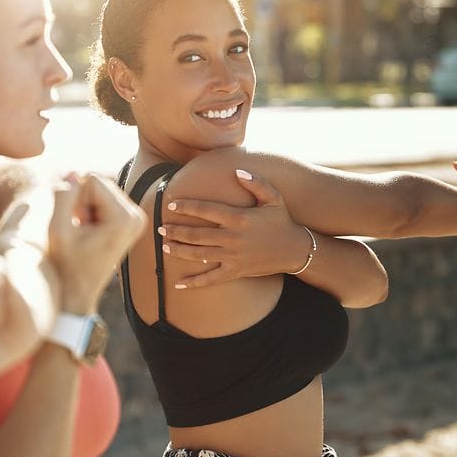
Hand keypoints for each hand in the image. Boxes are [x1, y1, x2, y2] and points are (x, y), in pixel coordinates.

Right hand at [48, 173, 146, 313]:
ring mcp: (136, 218)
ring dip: (84, 206)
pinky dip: (90, 211)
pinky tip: (88, 232)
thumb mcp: (57, 231)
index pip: (92, 179)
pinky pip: (103, 198)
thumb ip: (62, 197)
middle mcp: (137, 216)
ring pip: (100, 189)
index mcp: (125, 218)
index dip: (74, 197)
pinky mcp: (131, 220)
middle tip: (78, 228)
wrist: (79, 292)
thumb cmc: (67, 265)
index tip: (74, 224)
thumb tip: (73, 172)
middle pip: (99, 182)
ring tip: (83, 232)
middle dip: (81, 200)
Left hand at [160, 169, 309, 287]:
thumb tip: (237, 172)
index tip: (172, 205)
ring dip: (179, 251)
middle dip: (176, 231)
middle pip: (197, 234)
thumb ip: (256, 183)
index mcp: (239, 218)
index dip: (187, 207)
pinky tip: (179, 285)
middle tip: (161, 228)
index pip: (206, 210)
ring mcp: (233, 256)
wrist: (296, 250)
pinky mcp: (236, 271)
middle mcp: (233, 237)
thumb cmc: (282, 221)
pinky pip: (211, 279)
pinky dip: (194, 283)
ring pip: (199, 254)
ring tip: (165, 246)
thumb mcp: (274, 198)